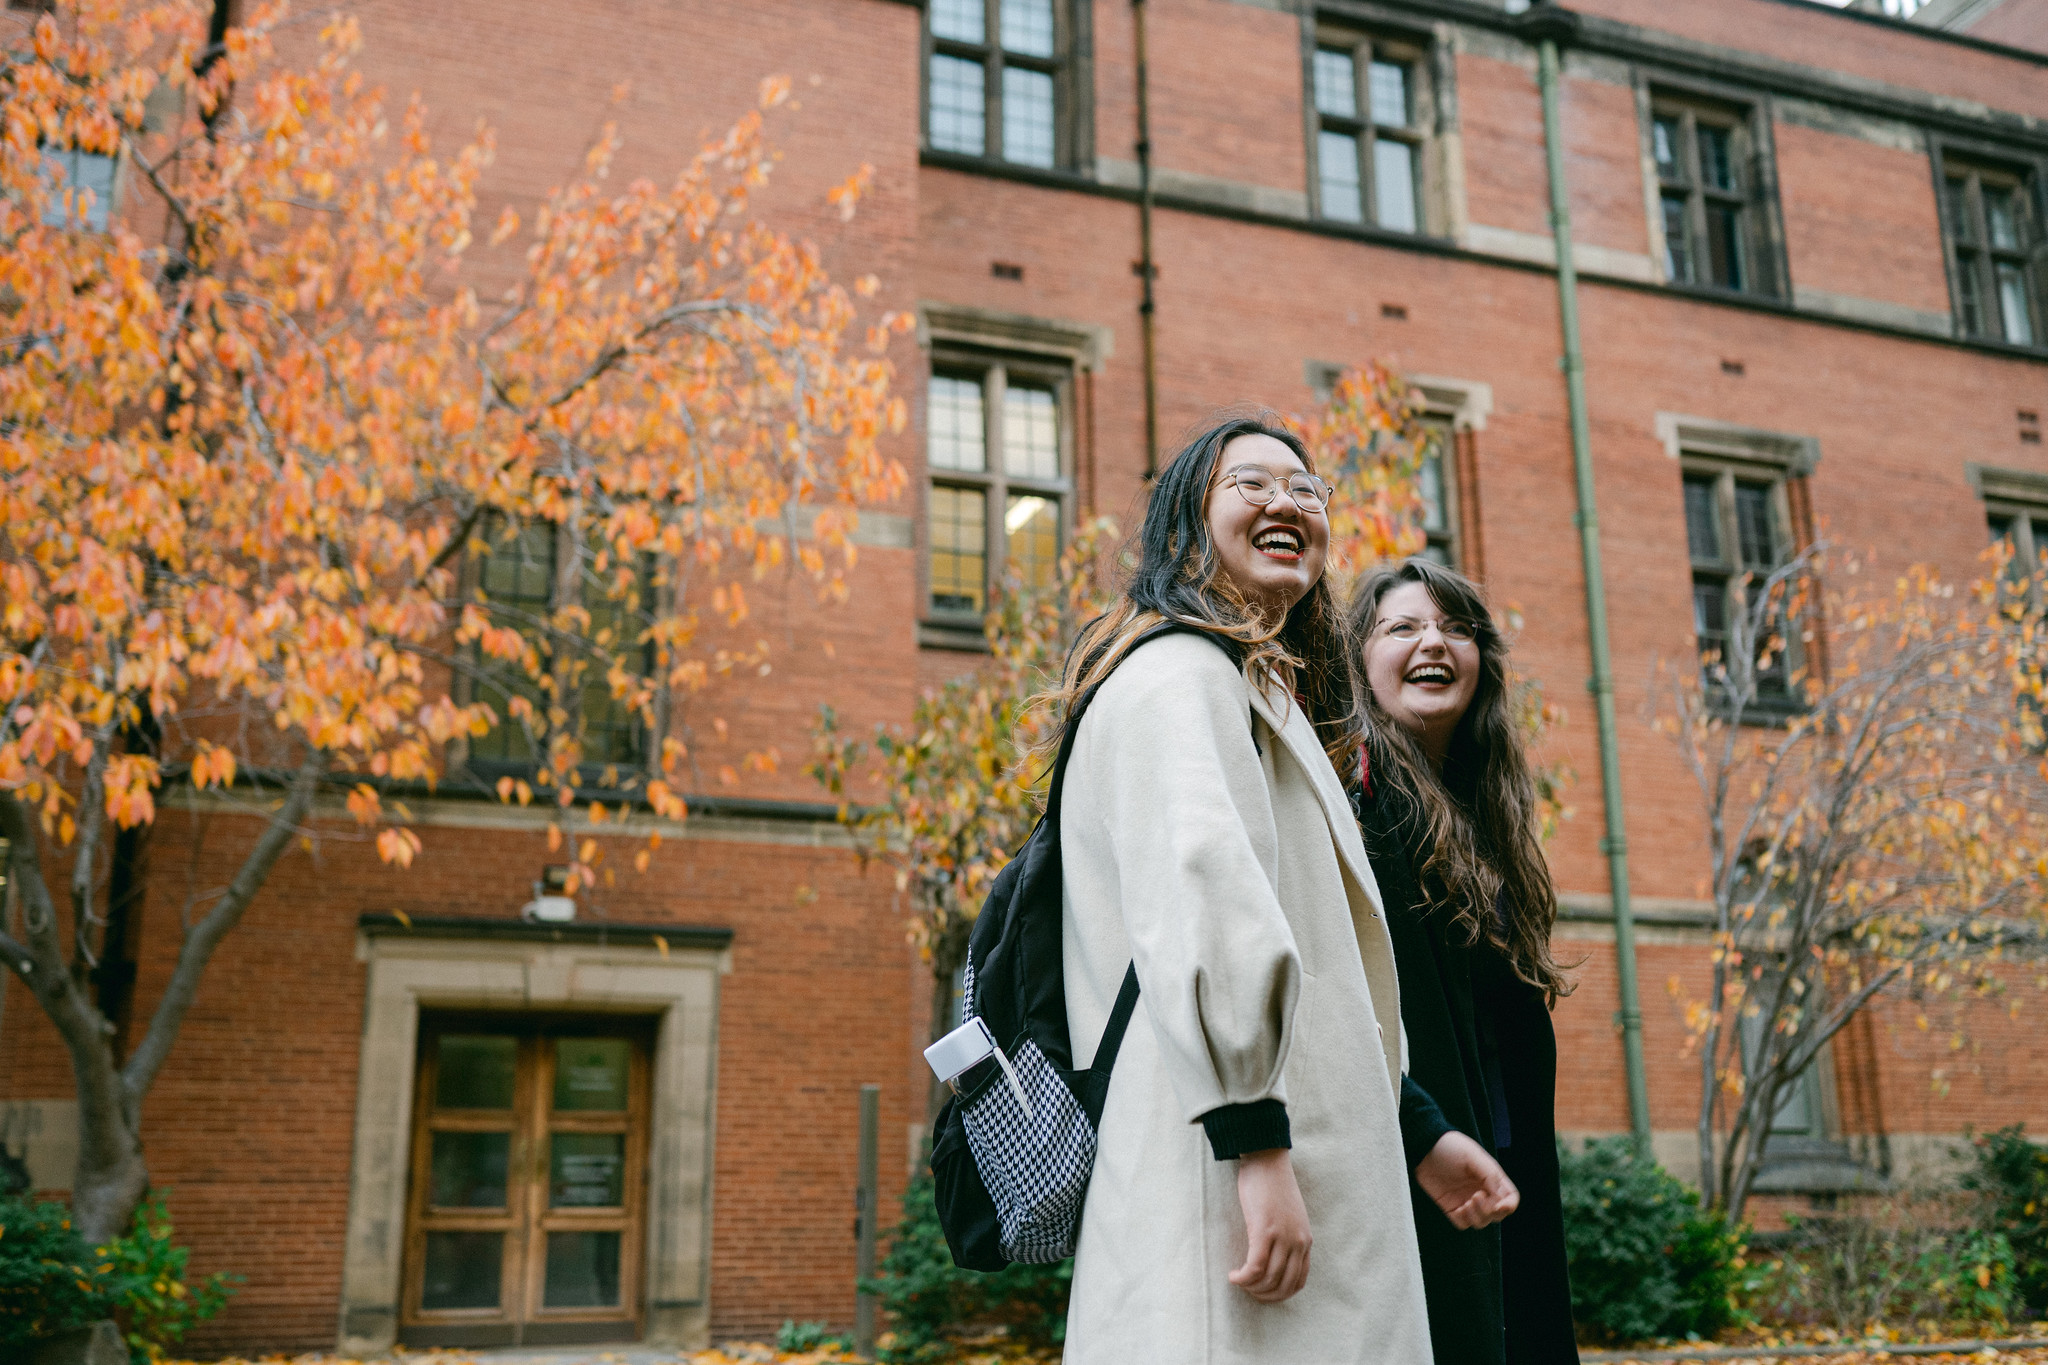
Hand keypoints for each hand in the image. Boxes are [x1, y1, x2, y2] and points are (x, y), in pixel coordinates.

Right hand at [1228, 1148, 1311, 1303]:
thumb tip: (1275, 1256)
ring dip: (1251, 1287)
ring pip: (1268, 1279)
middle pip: (1283, 1285)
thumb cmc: (1273, 1184)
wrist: (1266, 1159)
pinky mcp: (1264, 1230)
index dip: (1279, 1294)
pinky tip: (1233, 1275)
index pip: (1298, 1281)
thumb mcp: (1290, 1215)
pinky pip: (1255, 1266)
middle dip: (1264, 1295)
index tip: (1262, 1292)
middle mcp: (1298, 1241)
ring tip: (1238, 1281)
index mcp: (1305, 1239)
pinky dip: (1243, 1277)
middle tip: (1248, 1291)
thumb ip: (1288, 1235)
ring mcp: (1282, 1236)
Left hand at [1415, 1129, 1519, 1229]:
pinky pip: (1462, 1223)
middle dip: (1491, 1212)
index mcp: (1491, 1178)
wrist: (1424, 1147)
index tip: (1499, 1205)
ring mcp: (1466, 1200)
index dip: (1508, 1205)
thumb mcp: (1472, 1156)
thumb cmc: (1450, 1146)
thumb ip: (1490, 1175)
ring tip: (1468, 1202)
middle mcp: (1481, 1191)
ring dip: (1478, 1216)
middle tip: (1477, 1198)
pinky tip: (1458, 1208)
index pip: (1510, 1198)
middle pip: (1497, 1214)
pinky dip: (1464, 1220)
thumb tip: (1502, 1198)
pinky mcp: (1451, 1207)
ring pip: (1481, 1221)